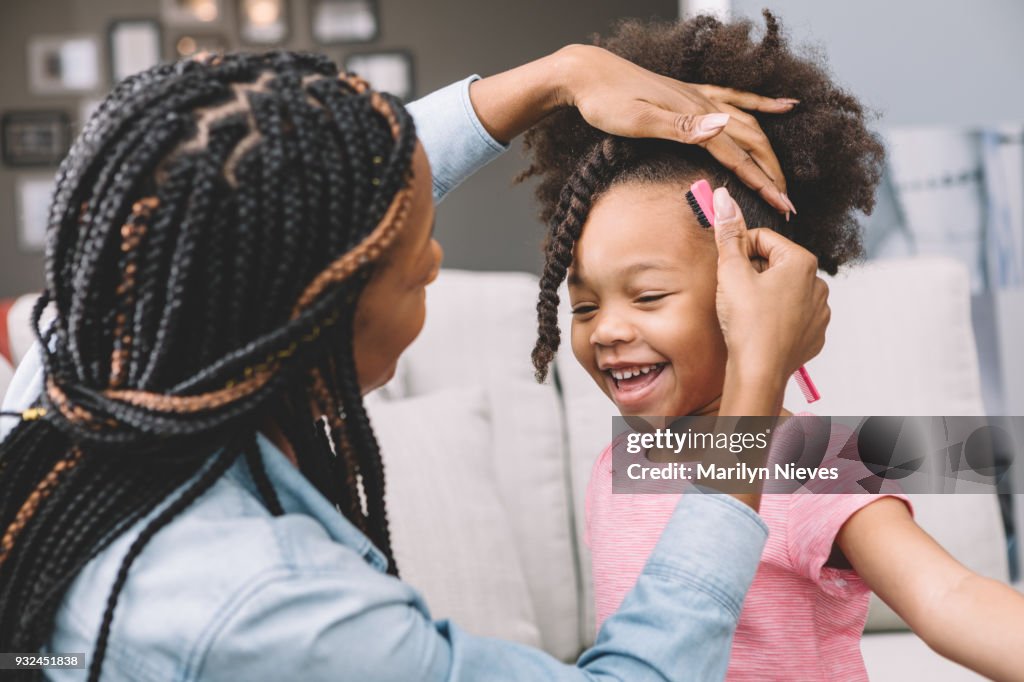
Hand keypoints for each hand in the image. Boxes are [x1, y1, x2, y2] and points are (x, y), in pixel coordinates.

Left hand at [555, 44, 797, 215]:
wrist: (587, 73)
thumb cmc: (605, 101)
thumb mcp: (638, 119)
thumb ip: (681, 127)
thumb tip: (723, 128)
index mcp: (694, 116)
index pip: (738, 156)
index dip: (763, 184)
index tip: (783, 207)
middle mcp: (703, 105)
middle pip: (751, 143)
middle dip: (772, 174)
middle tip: (788, 204)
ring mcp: (699, 98)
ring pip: (748, 125)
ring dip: (769, 152)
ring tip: (783, 177)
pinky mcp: (690, 94)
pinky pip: (736, 98)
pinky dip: (762, 104)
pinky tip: (783, 106)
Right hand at [711, 186, 828, 382]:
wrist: (759, 371)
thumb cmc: (746, 322)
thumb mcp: (731, 271)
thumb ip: (729, 233)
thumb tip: (723, 197)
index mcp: (801, 261)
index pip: (762, 240)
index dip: (739, 252)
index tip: (728, 269)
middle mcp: (818, 283)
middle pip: (775, 264)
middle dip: (753, 273)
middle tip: (735, 294)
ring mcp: (820, 311)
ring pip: (785, 290)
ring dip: (765, 295)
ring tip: (748, 314)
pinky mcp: (815, 334)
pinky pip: (794, 315)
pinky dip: (777, 317)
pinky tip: (761, 328)